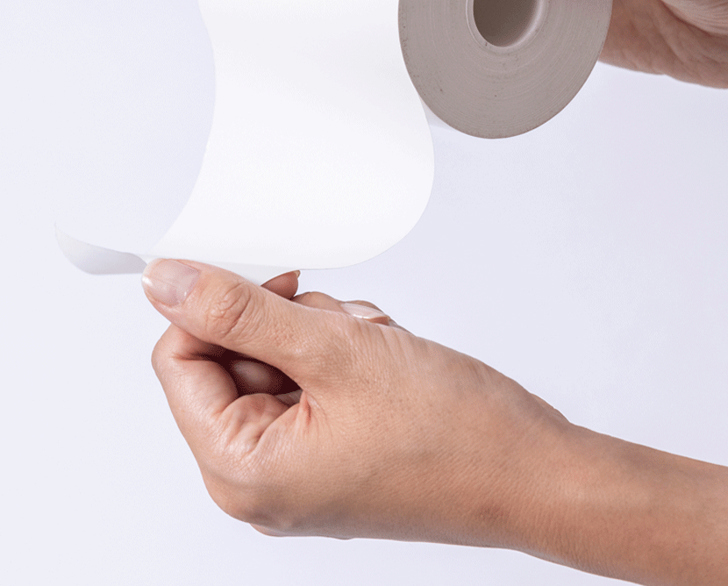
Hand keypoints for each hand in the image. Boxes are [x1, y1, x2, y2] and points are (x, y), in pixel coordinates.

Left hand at [145, 259, 727, 583]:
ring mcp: (301, 466)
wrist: (535, 471)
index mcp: (241, 470)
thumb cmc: (454, 434)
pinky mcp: (334, 449)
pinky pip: (312, 378)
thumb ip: (242, 312)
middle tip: (342, 324)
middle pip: (232, 359)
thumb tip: (167, 282)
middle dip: (289, 323)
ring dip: (324, 334)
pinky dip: (344, 353)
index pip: (180, 358)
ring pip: (279, 360)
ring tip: (377, 347)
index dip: (216, 306)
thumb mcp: (336, 352)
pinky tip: (387, 358)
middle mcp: (262, 479)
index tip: (265, 275)